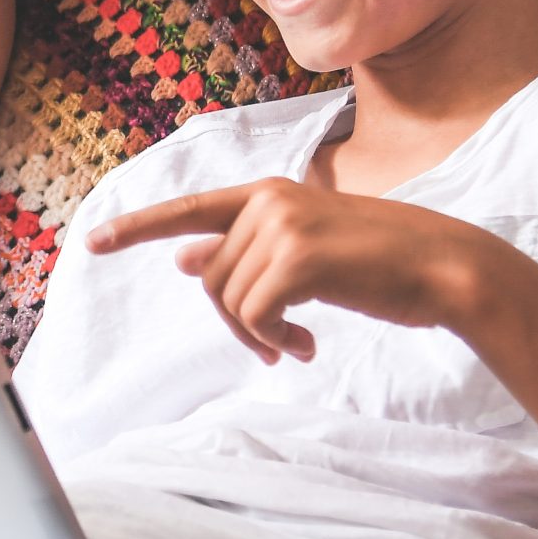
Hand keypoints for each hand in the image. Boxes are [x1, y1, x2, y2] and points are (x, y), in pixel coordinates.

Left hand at [82, 178, 500, 362]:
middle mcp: (268, 201)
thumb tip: (186, 262)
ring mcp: (283, 225)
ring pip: (230, 299)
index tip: (92, 242)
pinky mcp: (300, 257)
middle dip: (236, 320)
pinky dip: (275, 339)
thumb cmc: (379, 264)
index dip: (138, 227)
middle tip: (275, 342)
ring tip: (297, 341)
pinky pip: (255, 316)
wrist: (445, 268)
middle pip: (211, 277)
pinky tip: (306, 345)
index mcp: (267, 194)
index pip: (189, 211)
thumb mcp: (304, 251)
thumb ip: (246, 251)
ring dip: (260, 334)